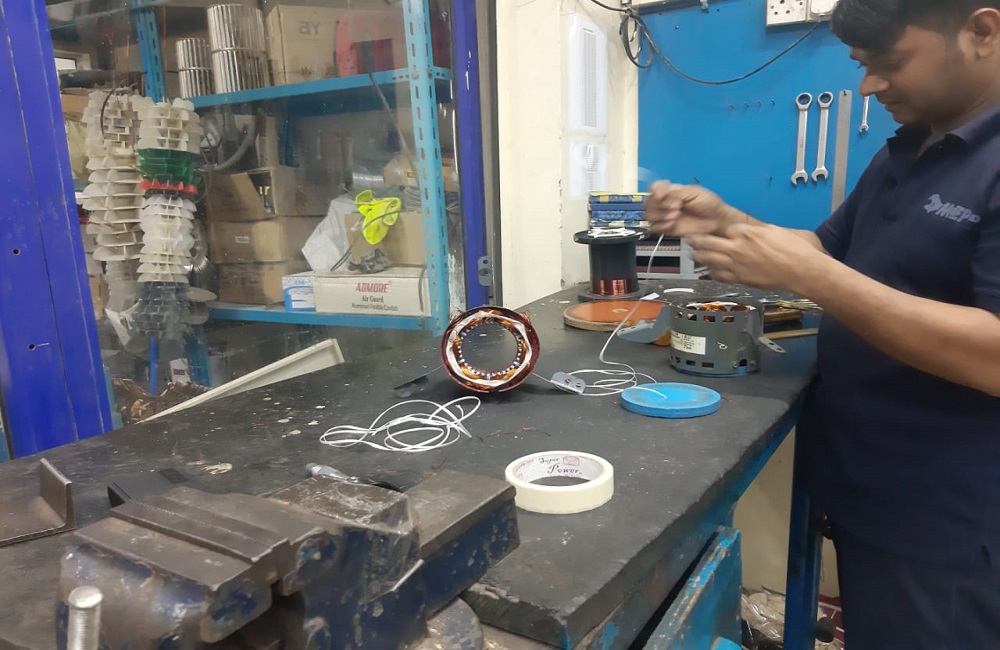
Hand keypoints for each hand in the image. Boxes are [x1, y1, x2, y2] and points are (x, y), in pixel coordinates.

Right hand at [645, 182, 742, 236]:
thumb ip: (677, 192)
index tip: (663, 196)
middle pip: (648, 202)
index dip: (655, 192)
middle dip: (660, 206)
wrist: (717, 222)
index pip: (654, 188)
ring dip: (659, 216)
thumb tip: (662, 191)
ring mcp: (664, 217)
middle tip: (677, 208)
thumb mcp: (695, 192)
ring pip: (649, 216)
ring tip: (675, 218)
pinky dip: (659, 227)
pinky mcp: (666, 229)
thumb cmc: (709, 204)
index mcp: (671, 191)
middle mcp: (665, 203)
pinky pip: (653, 228)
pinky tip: (670, 226)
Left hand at [687, 224, 830, 292]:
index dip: (719, 229)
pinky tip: (709, 271)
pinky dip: (711, 272)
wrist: (801, 271)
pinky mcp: (739, 279)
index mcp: (746, 233)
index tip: (713, 229)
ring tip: (692, 254)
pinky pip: (718, 276)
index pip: (724, 228)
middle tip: (690, 239)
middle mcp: (736, 248)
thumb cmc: (794, 249)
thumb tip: (749, 230)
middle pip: (708, 242)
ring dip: (698, 256)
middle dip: (697, 240)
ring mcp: (735, 265)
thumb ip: (757, 230)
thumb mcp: (774, 230)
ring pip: (708, 260)